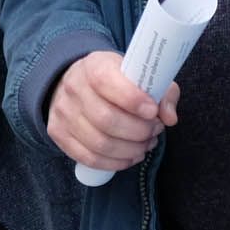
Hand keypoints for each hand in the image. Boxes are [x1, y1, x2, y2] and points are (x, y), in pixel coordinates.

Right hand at [47, 50, 179, 172]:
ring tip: (147, 144)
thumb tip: (170, 117)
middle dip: (138, 131)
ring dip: (130, 150)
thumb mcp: (139, 73)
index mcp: (94, 66)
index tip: (154, 112)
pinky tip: (131, 157)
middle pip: (106, 119)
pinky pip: (88, 158)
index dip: (133, 100)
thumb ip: (162, 91)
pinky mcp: (59, 135)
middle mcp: (74, 88)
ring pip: (99, 143)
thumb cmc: (116, 79)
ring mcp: (63, 114)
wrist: (77, 81)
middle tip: (155, 131)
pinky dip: (114, 163)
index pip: (107, 82)